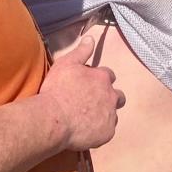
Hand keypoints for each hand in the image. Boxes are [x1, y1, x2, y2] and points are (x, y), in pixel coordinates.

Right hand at [39, 35, 125, 150]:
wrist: (53, 118)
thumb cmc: (57, 89)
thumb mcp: (67, 63)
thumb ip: (81, 51)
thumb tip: (91, 38)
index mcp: (103, 78)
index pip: (108, 75)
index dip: (99, 79)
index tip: (89, 84)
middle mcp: (111, 96)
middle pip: (118, 96)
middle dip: (110, 97)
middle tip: (93, 103)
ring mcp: (110, 115)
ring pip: (114, 114)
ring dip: (106, 114)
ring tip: (90, 119)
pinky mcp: (107, 133)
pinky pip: (107, 131)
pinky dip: (100, 130)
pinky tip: (87, 132)